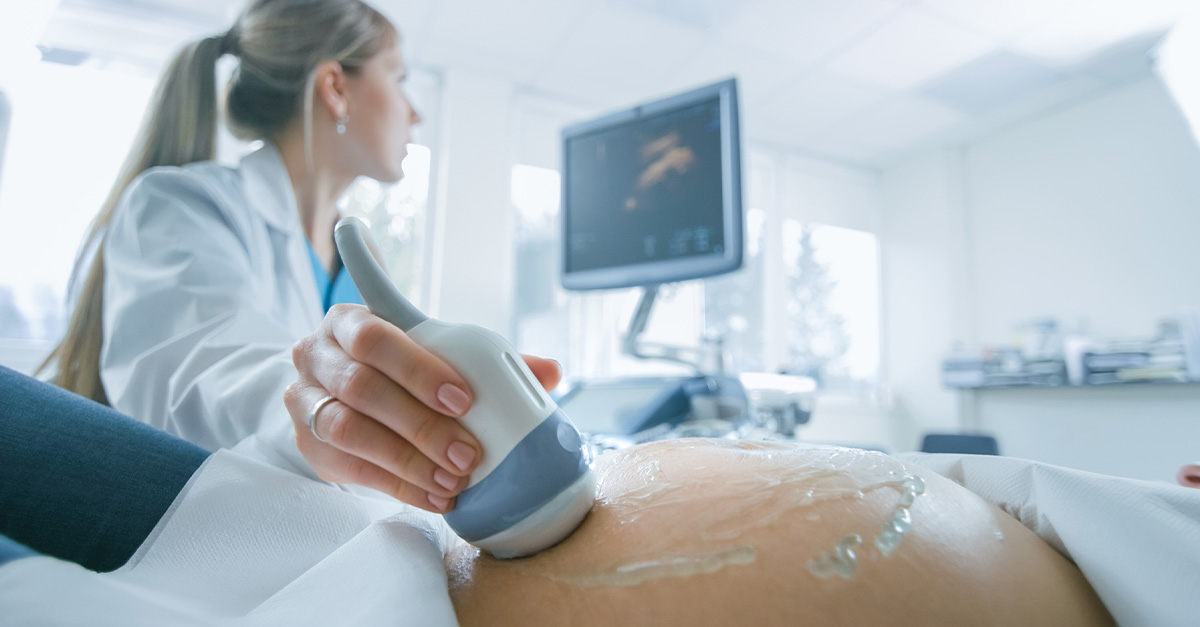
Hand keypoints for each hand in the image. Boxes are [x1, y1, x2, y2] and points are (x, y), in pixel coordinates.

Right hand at [285, 304, 561, 512]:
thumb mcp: (433, 354)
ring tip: (452, 482)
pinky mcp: (307, 444)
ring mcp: (304, 400)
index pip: (377, 338)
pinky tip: (434, 496)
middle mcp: (317, 355)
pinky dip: (398, 485)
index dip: (419, 369)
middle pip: (363, 388)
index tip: (463, 399)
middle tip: (467, 454)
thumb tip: (549, 371)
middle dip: (421, 425)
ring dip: (407, 461)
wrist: (338, 392)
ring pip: (349, 430)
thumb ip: (487, 360)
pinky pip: (350, 468)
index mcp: (349, 321)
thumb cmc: (397, 367)